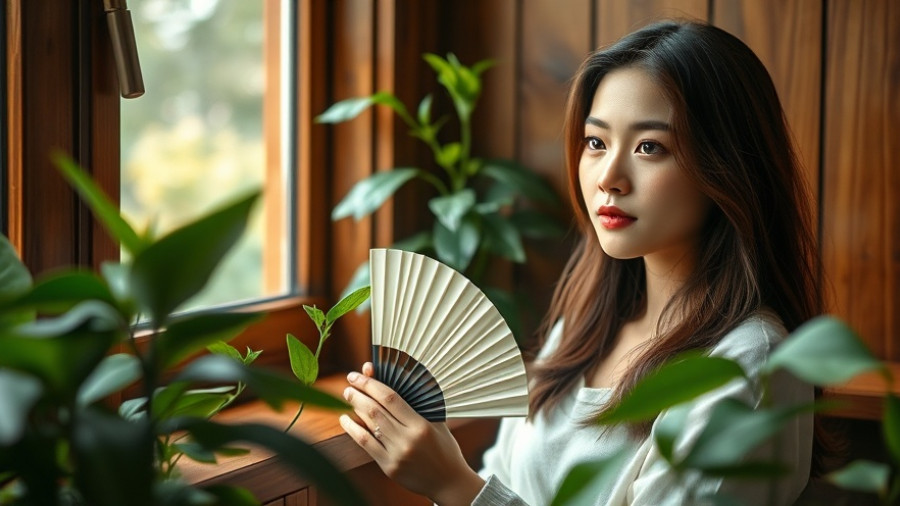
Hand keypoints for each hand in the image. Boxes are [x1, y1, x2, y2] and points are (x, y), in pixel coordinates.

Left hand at [339, 363, 484, 505]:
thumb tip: (396, 381)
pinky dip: (353, 430)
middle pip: (376, 410)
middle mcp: (407, 439)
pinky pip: (366, 444)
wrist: (448, 482)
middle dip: (359, 393)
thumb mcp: (437, 422)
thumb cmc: (444, 448)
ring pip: (369, 425)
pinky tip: (345, 420)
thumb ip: (419, 404)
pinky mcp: (388, 467)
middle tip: (349, 382)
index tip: (360, 374)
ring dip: (355, 407)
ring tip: (348, 395)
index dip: (372, 384)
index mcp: (421, 425)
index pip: (391, 398)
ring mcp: (396, 454)